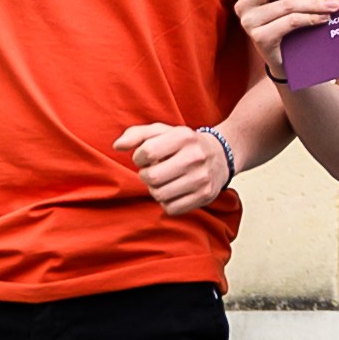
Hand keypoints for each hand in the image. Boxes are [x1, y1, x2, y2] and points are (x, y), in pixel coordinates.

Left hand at [117, 121, 243, 213]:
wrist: (221, 155)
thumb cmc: (183, 143)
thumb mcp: (161, 131)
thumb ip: (136, 134)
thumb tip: (117, 146)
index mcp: (183, 137)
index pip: (146, 153)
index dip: (139, 158)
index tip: (145, 158)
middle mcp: (194, 157)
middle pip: (152, 177)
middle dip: (146, 176)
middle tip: (152, 172)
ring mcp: (201, 178)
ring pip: (160, 195)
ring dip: (155, 190)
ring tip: (162, 182)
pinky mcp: (205, 196)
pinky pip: (172, 209)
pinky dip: (166, 202)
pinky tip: (172, 191)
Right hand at [231, 0, 338, 71]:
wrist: (284, 59)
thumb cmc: (287, 21)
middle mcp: (244, 2)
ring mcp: (249, 21)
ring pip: (287, 4)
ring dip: (314, 3)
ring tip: (334, 3)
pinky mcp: (260, 38)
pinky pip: (290, 22)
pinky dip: (311, 18)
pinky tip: (324, 18)